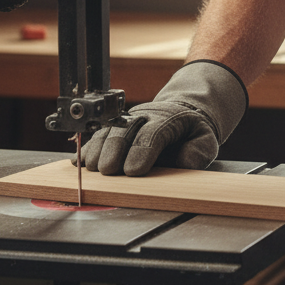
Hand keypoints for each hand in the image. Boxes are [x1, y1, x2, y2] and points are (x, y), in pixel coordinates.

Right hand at [76, 59, 247, 175]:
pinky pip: (97, 136)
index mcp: (168, 118)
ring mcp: (125, 121)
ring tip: (92, 169)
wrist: (180, 112)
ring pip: (106, 131)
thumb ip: (198, 151)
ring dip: (97, 150)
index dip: (142, 151)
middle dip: (114, 150)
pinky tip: (79, 162)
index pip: (153, 132)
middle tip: (108, 171)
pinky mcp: (113, 128)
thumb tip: (184, 163)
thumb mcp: (205, 139)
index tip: (133, 171)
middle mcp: (143, 116)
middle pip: (124, 131)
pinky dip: (87, 149)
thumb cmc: (191, 131)